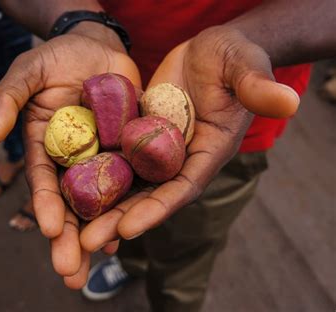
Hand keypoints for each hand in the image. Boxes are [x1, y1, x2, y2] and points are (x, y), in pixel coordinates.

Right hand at [0, 33, 139, 285]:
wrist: (96, 46)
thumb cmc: (57, 56)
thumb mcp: (27, 71)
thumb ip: (7, 97)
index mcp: (45, 145)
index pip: (44, 180)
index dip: (47, 206)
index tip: (52, 231)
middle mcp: (72, 158)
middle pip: (71, 203)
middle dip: (70, 239)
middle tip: (71, 274)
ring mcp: (102, 157)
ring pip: (100, 201)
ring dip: (99, 234)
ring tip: (99, 264)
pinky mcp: (128, 149)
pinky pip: (130, 181)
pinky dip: (127, 207)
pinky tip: (127, 234)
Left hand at [78, 25, 299, 267]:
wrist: (208, 50)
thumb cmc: (232, 56)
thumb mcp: (244, 66)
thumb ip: (257, 86)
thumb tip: (287, 101)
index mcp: (208, 151)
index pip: (183, 187)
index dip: (157, 208)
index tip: (128, 228)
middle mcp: (181, 158)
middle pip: (149, 196)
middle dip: (119, 219)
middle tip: (87, 242)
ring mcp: (157, 149)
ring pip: (127, 183)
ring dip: (101, 205)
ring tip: (72, 226)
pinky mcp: (138, 134)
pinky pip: (115, 158)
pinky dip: (95, 175)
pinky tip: (69, 189)